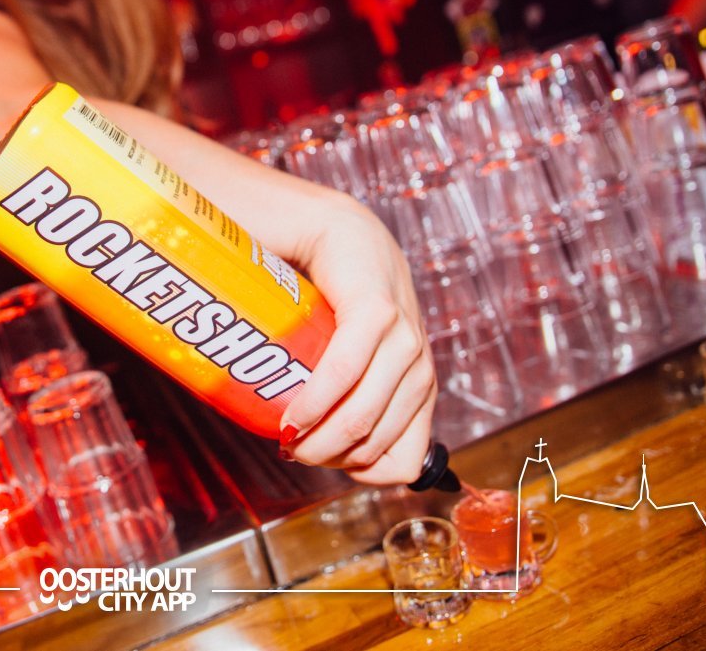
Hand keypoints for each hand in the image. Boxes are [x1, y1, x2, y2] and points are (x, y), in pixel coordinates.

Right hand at [278, 192, 436, 485]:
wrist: (336, 232)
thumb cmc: (334, 303)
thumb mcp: (354, 362)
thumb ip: (351, 401)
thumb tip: (316, 456)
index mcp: (419, 388)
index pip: (405, 463)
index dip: (356, 473)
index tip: (316, 457)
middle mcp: (420, 369)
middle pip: (376, 446)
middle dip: (326, 459)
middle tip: (288, 448)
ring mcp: (404, 338)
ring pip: (364, 417)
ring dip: (318, 438)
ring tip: (284, 434)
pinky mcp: (377, 310)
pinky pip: (346, 372)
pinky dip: (316, 400)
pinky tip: (293, 412)